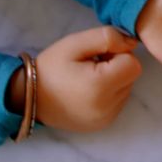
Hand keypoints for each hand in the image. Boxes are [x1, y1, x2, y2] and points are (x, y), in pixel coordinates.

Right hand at [8, 26, 142, 131]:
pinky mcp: (103, 124)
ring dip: (114, 79)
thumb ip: (107, 37)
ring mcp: (106, 118)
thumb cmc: (51, 67)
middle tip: (91, 64)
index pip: (132, 63)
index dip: (118, 53)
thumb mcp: (75, 43)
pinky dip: (109, 93)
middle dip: (117, 65)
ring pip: (127, 88)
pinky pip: (119, 102)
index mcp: (100, 86)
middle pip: (131, 76)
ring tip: (88, 77)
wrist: (29, 97)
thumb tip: (132, 43)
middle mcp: (107, 107)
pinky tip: (89, 90)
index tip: (98, 54)